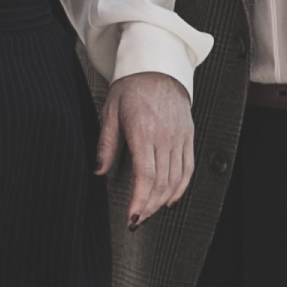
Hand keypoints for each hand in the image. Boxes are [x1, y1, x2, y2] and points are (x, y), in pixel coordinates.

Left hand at [93, 71, 193, 228]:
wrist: (158, 67)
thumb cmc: (132, 87)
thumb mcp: (110, 112)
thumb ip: (106, 144)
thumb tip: (99, 171)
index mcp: (144, 131)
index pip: (145, 176)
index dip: (139, 200)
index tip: (131, 216)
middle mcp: (165, 136)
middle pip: (162, 183)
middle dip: (148, 206)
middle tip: (136, 219)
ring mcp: (180, 137)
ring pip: (176, 179)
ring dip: (163, 200)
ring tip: (149, 211)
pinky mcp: (188, 137)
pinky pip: (188, 168)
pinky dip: (181, 188)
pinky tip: (170, 199)